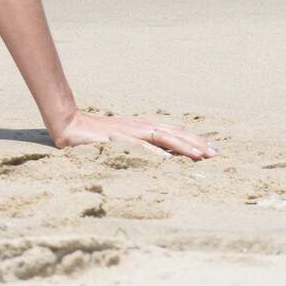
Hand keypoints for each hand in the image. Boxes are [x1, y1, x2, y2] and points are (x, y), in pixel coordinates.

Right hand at [51, 110, 216, 159]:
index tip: (211, 149)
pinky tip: (168, 161)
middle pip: (174, 133)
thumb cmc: (94, 134)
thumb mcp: (121, 138)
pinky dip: (156, 154)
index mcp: (142, 126)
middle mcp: (140, 126)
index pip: (173, 130)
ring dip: (183, 147)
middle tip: (216, 154)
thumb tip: (160, 156)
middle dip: (196, 143)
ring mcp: (130, 132)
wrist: (69, 124)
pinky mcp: (118, 139)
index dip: (193, 139)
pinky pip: (141, 147)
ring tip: (201, 156)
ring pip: (163, 137)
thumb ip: (139, 144)